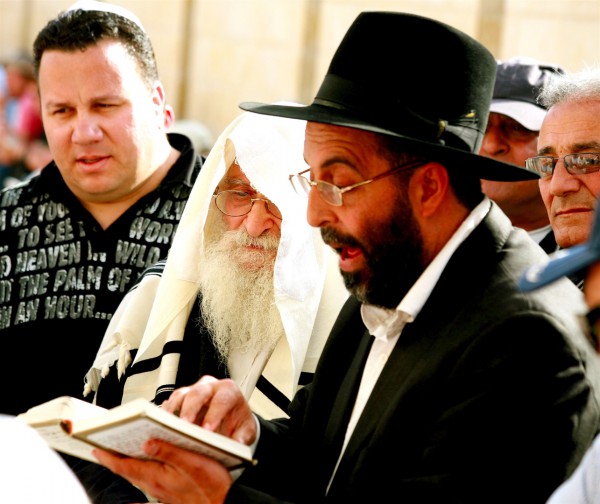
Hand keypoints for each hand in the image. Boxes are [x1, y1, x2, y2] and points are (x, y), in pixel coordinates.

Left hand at [93, 440, 231, 503]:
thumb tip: (147, 442)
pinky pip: (148, 488)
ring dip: (127, 466)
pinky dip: (138, 487)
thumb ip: (168, 451)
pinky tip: (132, 498)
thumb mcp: (192, 462)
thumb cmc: (212, 485)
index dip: (108, 456)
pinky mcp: (170, 495)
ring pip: (137, 478)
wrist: (225, 503)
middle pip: (128, 471)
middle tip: (103, 447)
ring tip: (119, 454)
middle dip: (114, 459)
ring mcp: (162, 492)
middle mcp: (155, 486)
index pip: (124, 466)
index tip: (96, 447)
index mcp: (157, 476)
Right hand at [162, 376, 255, 444]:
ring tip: (167, 428)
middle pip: (198, 393)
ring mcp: (194, 390)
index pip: (221, 400)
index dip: (213, 414)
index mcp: (229, 391)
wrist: (232, 417)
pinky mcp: (181, 397)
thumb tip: (237, 445)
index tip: (207, 431)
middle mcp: (211, 386)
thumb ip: (243, 437)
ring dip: (173, 411)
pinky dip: (165, 413)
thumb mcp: (246, 430)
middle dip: (190, 409)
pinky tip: (160, 426)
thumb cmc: (238, 422)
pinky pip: (170, 401)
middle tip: (184, 427)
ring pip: (181, 395)